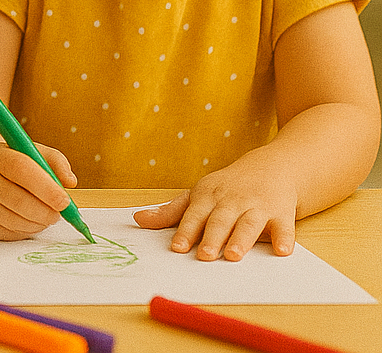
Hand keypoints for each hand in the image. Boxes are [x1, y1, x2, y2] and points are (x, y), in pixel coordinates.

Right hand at [0, 141, 77, 240]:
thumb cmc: (13, 165)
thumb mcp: (32, 154)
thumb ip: (55, 162)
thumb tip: (70, 182)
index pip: (20, 169)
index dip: (45, 187)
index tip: (64, 201)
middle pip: (16, 199)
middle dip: (44, 212)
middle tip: (58, 215)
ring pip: (12, 220)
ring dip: (36, 223)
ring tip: (46, 217)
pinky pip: (5, 233)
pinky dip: (24, 231)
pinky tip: (30, 222)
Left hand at [133, 164, 298, 260]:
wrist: (271, 167)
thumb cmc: (227, 188)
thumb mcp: (198, 195)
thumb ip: (170, 212)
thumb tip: (138, 219)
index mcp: (208, 196)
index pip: (194, 215)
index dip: (186, 231)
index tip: (177, 247)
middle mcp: (232, 200)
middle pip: (220, 220)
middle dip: (211, 237)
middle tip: (203, 256)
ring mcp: (258, 206)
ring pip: (248, 223)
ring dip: (241, 239)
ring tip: (232, 256)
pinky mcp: (282, 212)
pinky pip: (284, 227)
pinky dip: (284, 238)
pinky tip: (282, 251)